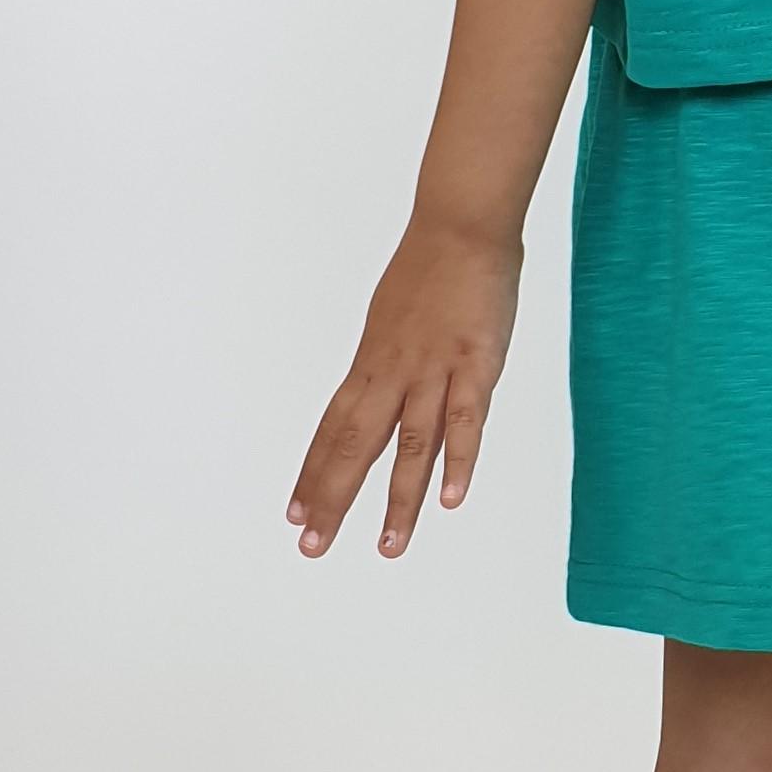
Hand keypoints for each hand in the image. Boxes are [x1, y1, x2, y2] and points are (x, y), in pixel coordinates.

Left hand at [288, 220, 521, 558]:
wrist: (460, 224)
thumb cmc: (430, 268)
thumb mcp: (391, 321)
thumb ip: (386, 365)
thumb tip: (377, 400)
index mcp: (370, 364)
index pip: (333, 430)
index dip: (313, 474)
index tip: (295, 515)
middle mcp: (393, 373)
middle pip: (356, 445)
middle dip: (333, 499)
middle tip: (312, 547)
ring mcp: (434, 371)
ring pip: (411, 445)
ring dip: (399, 499)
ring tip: (388, 546)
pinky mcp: (476, 365)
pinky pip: (465, 420)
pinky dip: (459, 461)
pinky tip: (451, 499)